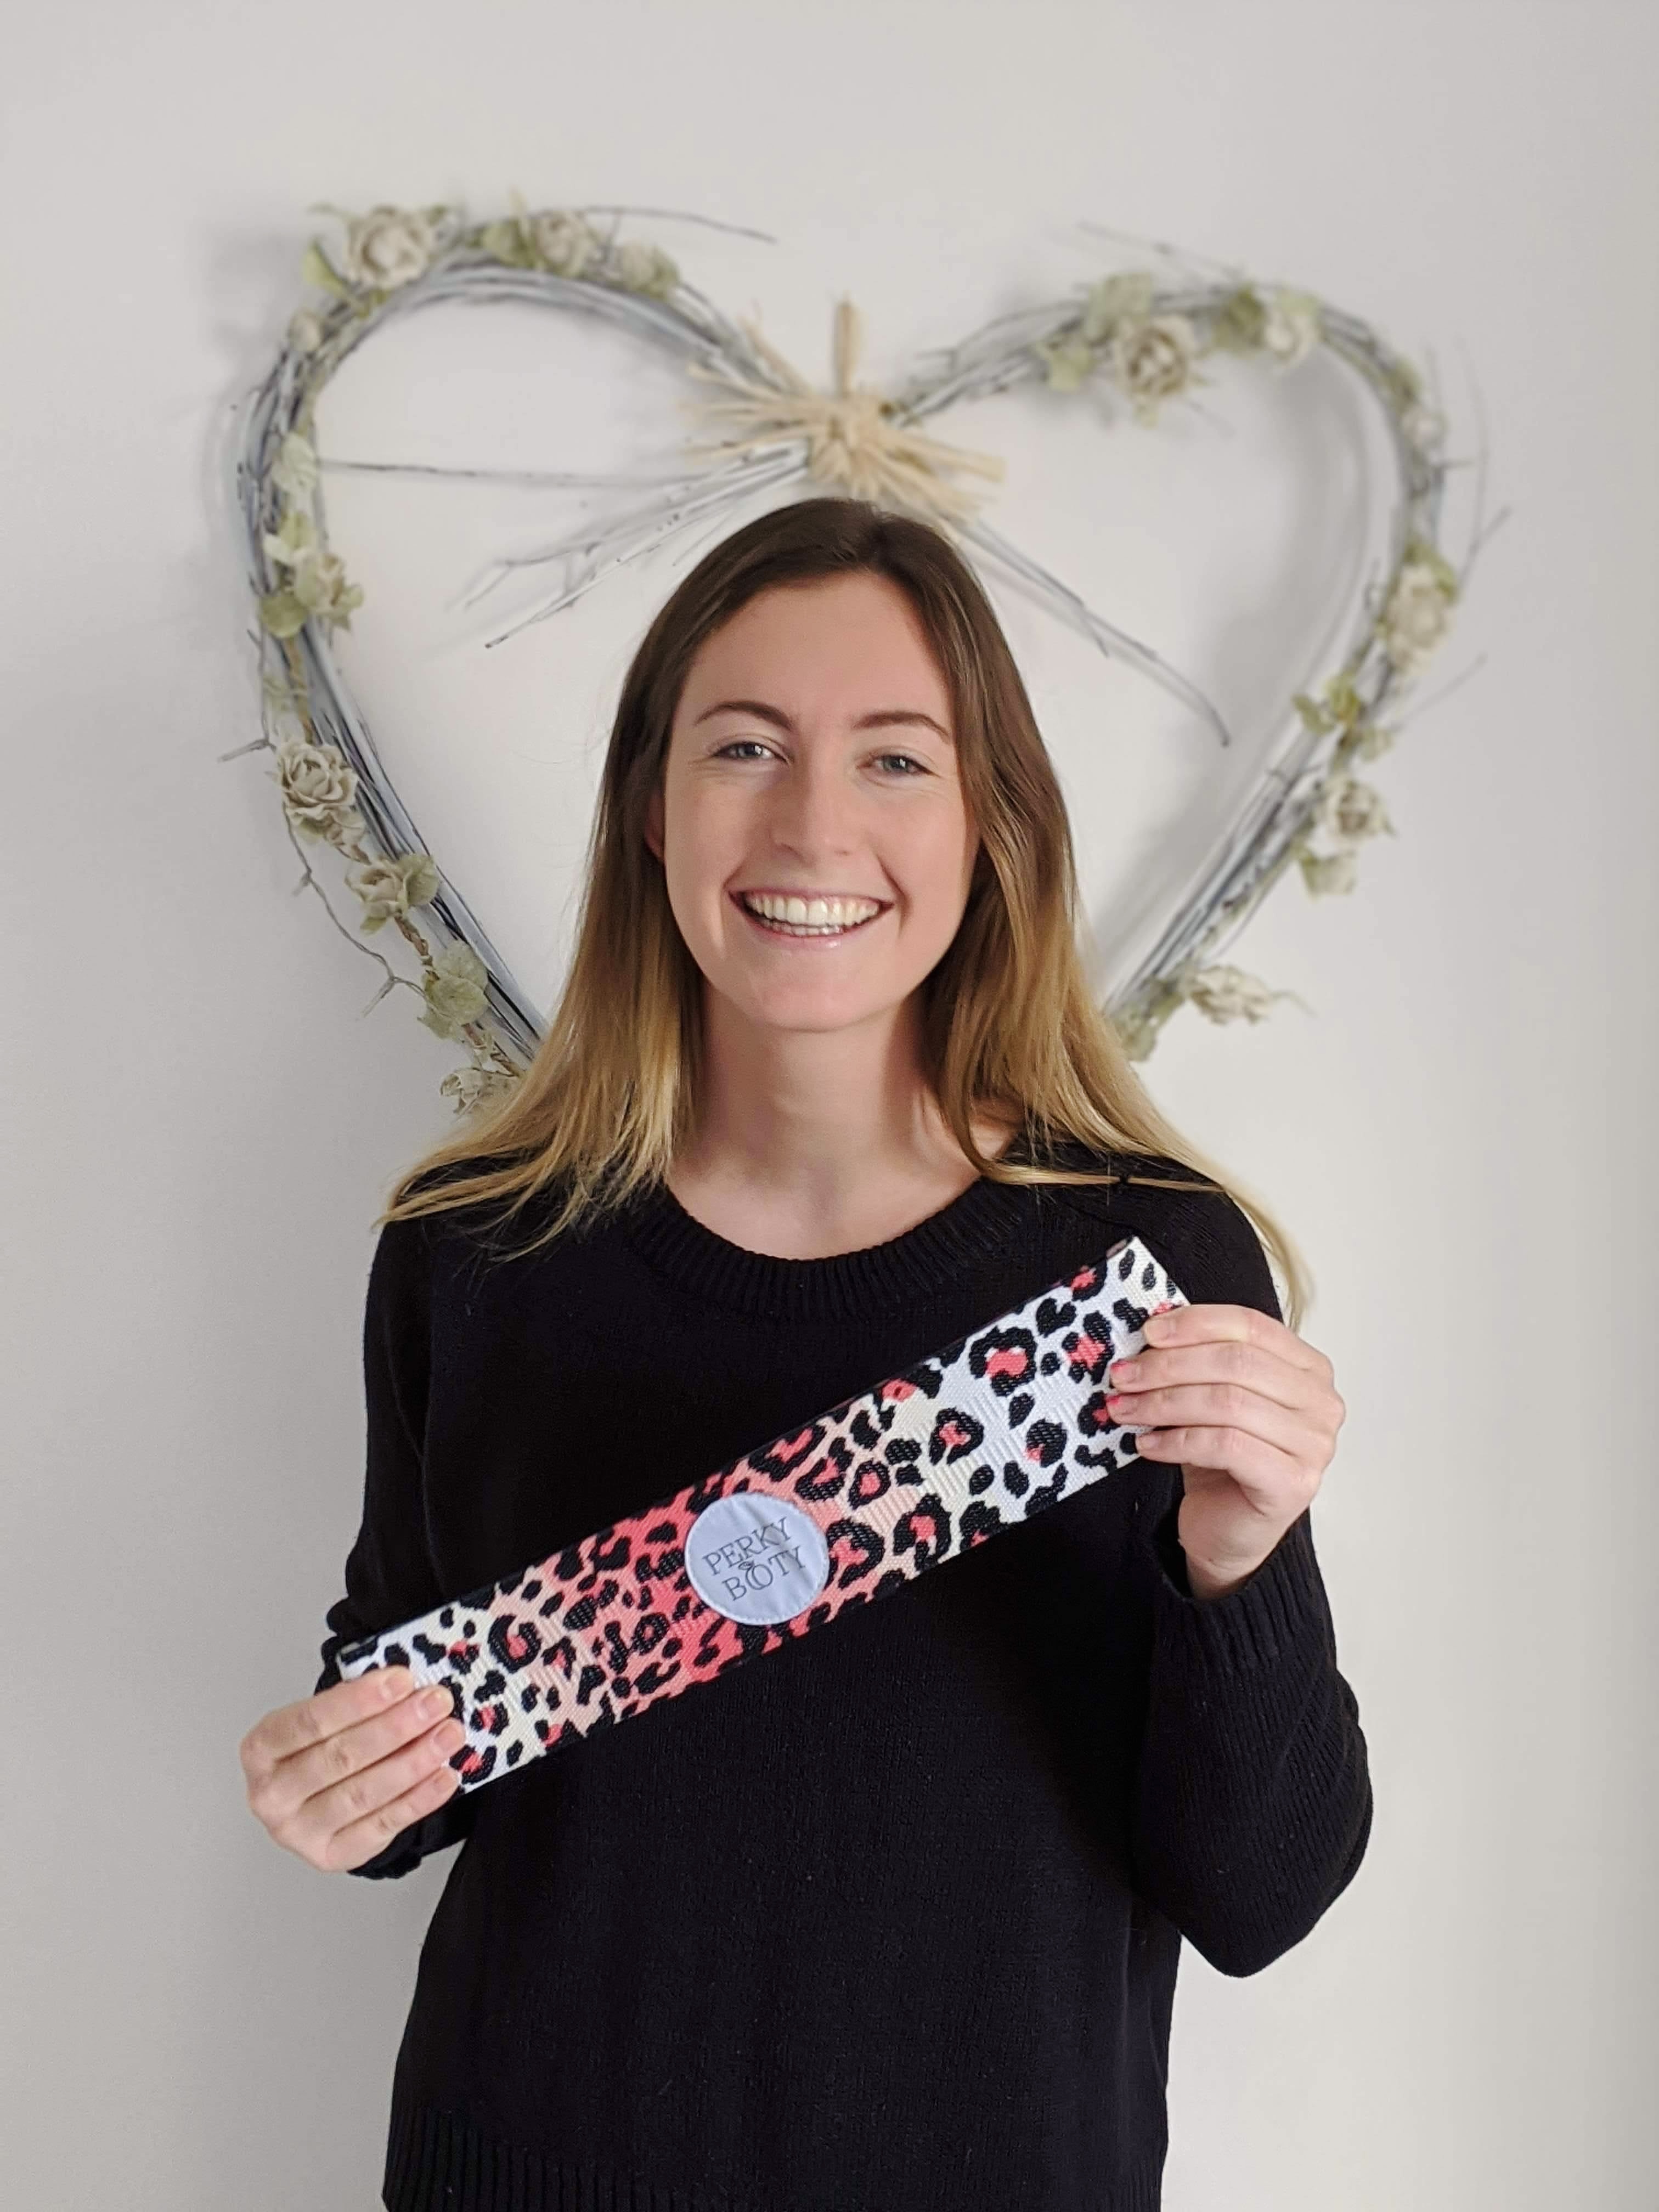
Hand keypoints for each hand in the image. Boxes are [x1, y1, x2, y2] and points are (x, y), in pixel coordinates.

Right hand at [240, 1667, 465, 1871]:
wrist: (313, 1799)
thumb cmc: (320, 1746)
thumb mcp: (324, 1717)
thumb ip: (354, 1702)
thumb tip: (406, 1686)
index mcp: (261, 1748)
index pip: (309, 1721)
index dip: (359, 1701)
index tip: (403, 1680)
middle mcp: (271, 1794)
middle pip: (338, 1758)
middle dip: (395, 1727)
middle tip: (435, 1704)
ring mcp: (298, 1832)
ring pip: (362, 1794)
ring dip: (412, 1762)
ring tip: (448, 1735)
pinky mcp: (331, 1856)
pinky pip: (381, 1827)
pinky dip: (418, 1800)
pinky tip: (443, 1776)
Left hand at [1103, 1302, 1345, 1602]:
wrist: (1227, 1530)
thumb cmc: (1221, 1460)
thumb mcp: (1210, 1395)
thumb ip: (1197, 1358)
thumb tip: (1151, 1324)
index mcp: (1308, 1368)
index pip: (1250, 1326)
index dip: (1194, 1323)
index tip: (1147, 1332)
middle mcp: (1321, 1403)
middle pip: (1236, 1363)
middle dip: (1169, 1366)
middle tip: (1124, 1375)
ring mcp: (1314, 1445)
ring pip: (1227, 1402)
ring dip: (1164, 1403)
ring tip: (1124, 1409)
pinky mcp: (1293, 1483)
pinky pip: (1225, 1446)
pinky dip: (1177, 1441)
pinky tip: (1148, 1444)